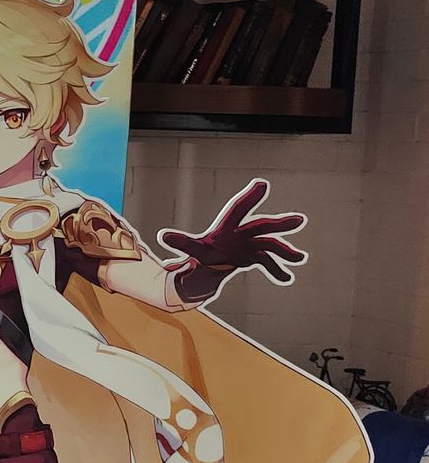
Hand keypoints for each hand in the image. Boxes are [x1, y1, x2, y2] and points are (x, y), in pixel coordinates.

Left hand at [158, 178, 306, 304]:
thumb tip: (163, 235)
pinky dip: (277, 271)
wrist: (212, 263)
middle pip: (261, 226)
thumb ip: (181, 243)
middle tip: (299, 220)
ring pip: (270, 245)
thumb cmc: (203, 252)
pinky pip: (268, 263)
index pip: (238, 209)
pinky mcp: (256, 257)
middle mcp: (242, 234)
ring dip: (284, 251)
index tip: (262, 183)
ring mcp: (251, 245)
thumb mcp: (193, 249)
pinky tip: (286, 279)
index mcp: (227, 228)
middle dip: (279, 225)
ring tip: (299, 258)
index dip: (249, 197)